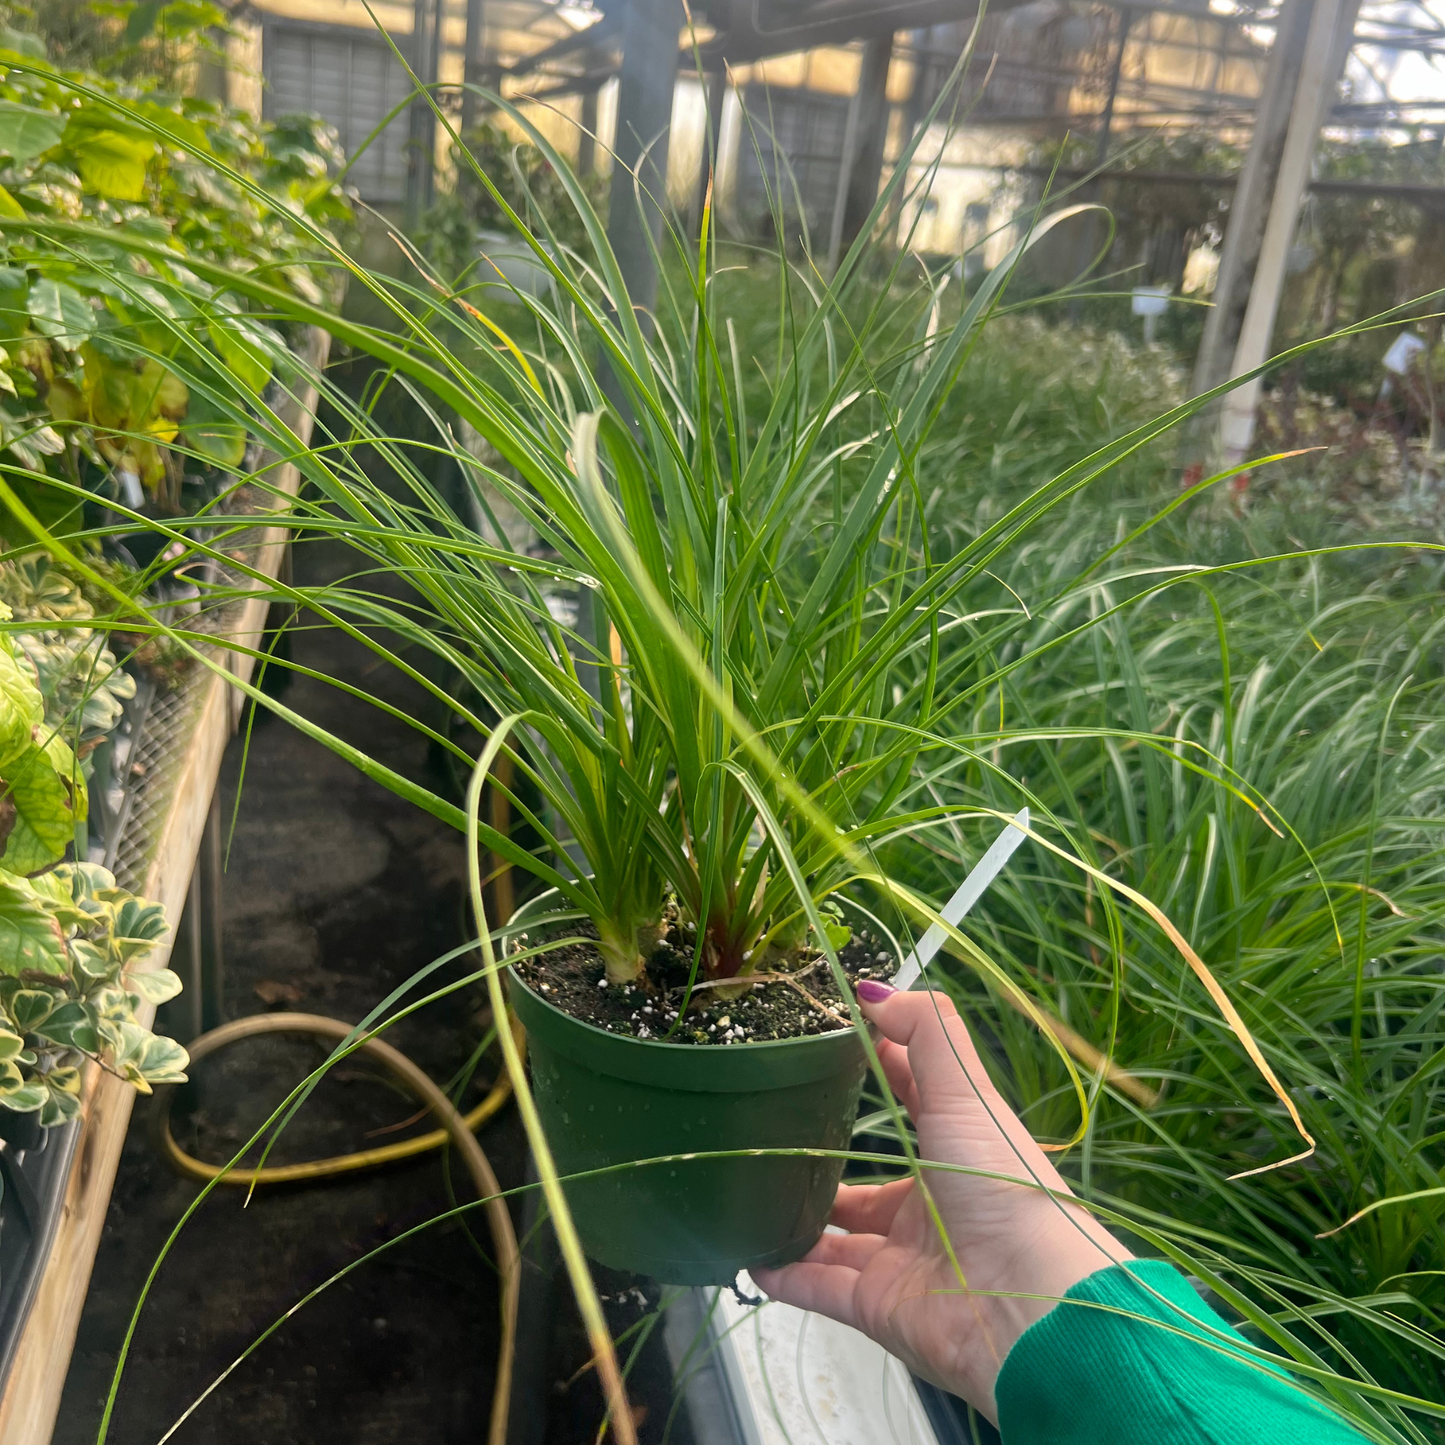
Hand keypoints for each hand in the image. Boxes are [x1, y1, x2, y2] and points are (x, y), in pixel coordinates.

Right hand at [752, 983, 1129, 1422]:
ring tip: (748, 1192)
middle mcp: (929, 1203)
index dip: (876, 1067)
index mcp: (956, 1148)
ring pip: (838, 1237)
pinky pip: (820, 1288)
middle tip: (771, 1128)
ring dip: (798, 1219)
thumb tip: (871, 989)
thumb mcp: (966, 1092)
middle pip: (869, 1180)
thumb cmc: (1001, 1185)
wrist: (1027, 1304)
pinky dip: (785, 1275)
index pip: (909, 1099)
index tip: (826, 1042)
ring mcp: (901, 1258)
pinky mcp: (878, 1307)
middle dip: (825, 1159)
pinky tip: (750, 1254)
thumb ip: (926, 1032)